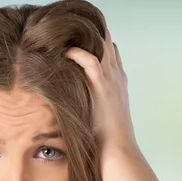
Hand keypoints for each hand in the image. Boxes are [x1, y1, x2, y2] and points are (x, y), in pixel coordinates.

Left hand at [63, 28, 138, 153]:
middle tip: (67, 30)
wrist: (117, 150)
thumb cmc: (106, 137)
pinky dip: (78, 52)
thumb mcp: (100, 112)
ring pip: (101, 46)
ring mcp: (112, 80)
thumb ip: (90, 99)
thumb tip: (69, 96)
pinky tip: (66, 52)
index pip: (109, 50)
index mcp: (117, 81)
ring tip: (63, 34)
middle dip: (89, 33)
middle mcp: (117, 76)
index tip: (75, 38)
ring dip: (84, 38)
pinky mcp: (103, 87)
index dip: (95, 40)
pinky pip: (91, 61)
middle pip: (106, 42)